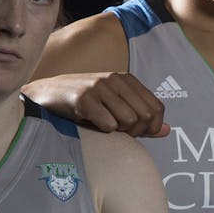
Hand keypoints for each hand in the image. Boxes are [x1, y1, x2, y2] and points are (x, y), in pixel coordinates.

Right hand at [28, 72, 168, 137]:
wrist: (46, 94)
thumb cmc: (84, 104)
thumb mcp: (115, 107)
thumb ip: (142, 119)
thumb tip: (167, 130)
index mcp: (127, 80)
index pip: (157, 109)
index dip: (151, 127)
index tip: (136, 132)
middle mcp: (115, 79)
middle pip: (145, 117)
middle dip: (135, 131)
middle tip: (117, 130)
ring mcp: (99, 87)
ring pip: (128, 121)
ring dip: (117, 131)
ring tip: (102, 124)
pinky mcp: (84, 98)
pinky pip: (108, 125)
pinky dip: (102, 130)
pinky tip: (90, 123)